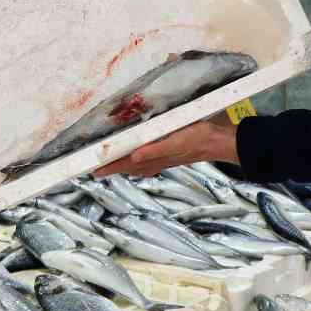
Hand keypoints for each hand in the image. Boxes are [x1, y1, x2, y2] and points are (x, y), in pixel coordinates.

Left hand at [93, 115, 239, 178]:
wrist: (219, 142)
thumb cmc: (198, 139)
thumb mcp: (175, 142)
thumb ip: (154, 150)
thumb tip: (133, 157)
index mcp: (155, 157)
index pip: (126, 163)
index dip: (109, 167)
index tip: (92, 170)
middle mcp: (157, 160)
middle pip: (129, 166)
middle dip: (112, 168)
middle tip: (95, 170)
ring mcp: (164, 158)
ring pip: (137, 166)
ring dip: (123, 166)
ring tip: (110, 167)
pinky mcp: (170, 153)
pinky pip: (148, 161)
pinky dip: (138, 162)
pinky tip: (138, 160)